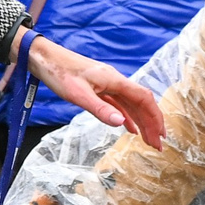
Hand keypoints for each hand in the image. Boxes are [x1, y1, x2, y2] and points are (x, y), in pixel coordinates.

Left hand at [24, 32, 165, 150]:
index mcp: (114, 79)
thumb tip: (121, 123)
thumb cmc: (58, 73)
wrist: (43, 58)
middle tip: (157, 146)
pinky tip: (129, 128)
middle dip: (152, 123)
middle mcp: (115, 80)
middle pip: (141, 103)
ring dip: (141, 122)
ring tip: (148, 140)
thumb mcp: (78, 94)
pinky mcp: (98, 87)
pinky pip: (118, 103)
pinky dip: (126, 117)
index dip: (155, 116)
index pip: (144, 98)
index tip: (161, 135)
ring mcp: (107, 84)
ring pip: (130, 104)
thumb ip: (100, 109)